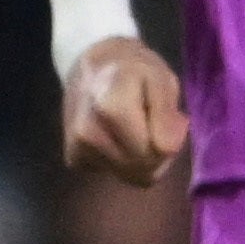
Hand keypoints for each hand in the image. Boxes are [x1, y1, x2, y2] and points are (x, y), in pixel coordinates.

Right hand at [60, 38, 187, 186]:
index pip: (159, 151)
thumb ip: (167, 113)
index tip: (168, 116)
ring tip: (135, 128)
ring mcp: (78, 148)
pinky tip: (118, 136)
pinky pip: (115, 174)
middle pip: (144, 170)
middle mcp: (88, 132)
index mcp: (111, 107)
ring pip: (131, 176)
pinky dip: (123, 161)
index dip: (171, 138)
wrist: (90, 67)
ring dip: (141, 159)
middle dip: (158, 153)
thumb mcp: (161, 78)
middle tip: (155, 124)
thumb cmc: (132, 69)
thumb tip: (167, 149)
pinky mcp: (73, 159)